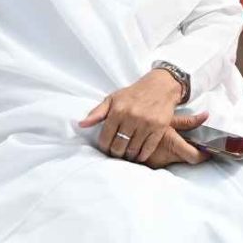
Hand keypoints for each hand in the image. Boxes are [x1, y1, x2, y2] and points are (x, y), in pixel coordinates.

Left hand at [78, 67, 195, 164]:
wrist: (160, 86)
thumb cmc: (133, 94)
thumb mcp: (113, 99)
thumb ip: (97, 112)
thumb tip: (81, 124)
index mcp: (118, 111)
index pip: (105, 138)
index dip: (104, 147)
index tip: (106, 148)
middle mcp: (132, 117)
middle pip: (118, 147)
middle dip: (115, 153)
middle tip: (117, 153)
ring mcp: (146, 123)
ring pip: (132, 150)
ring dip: (128, 156)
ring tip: (127, 154)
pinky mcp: (159, 128)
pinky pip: (148, 149)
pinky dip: (142, 155)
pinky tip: (138, 155)